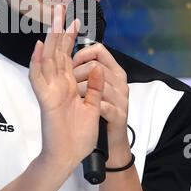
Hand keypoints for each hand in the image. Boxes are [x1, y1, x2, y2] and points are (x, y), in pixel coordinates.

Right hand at [29, 4, 103, 170]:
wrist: (69, 156)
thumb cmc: (79, 135)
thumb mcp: (93, 106)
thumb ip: (95, 87)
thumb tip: (98, 66)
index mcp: (68, 84)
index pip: (68, 55)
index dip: (71, 37)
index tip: (77, 20)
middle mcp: (58, 83)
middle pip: (57, 51)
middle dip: (60, 29)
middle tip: (61, 8)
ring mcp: (49, 89)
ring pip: (47, 58)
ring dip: (50, 38)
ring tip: (54, 18)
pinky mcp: (45, 99)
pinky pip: (37, 78)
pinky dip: (36, 62)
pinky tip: (38, 46)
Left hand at [72, 43, 130, 166]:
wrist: (111, 141)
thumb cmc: (100, 111)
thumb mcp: (94, 87)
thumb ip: (87, 72)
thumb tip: (68, 57)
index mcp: (114, 71)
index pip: (98, 50)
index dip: (82, 54)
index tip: (72, 64)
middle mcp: (120, 82)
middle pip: (95, 66)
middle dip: (76, 75)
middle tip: (70, 85)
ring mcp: (121, 99)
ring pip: (98, 84)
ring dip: (80, 91)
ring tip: (75, 97)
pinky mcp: (119, 115)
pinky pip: (103, 105)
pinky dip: (90, 106)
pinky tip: (84, 108)